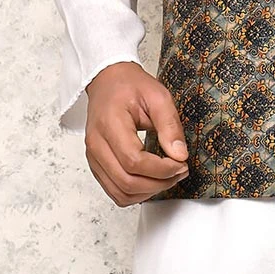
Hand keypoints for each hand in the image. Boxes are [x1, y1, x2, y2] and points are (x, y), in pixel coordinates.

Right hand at [84, 61, 189, 206]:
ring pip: (119, 192)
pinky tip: (152, 180)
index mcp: (110, 124)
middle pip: (126, 182)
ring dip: (148, 192)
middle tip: (180, 172)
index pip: (134, 161)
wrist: (108, 81)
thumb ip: (169, 125)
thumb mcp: (157, 96)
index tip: (181, 164)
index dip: (161, 169)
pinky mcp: (96, 164)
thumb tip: (180, 155)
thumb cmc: (129, 85)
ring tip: (169, 177)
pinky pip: (114, 190)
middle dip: (158, 183)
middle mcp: (96, 145)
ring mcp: (93, 157)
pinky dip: (135, 192)